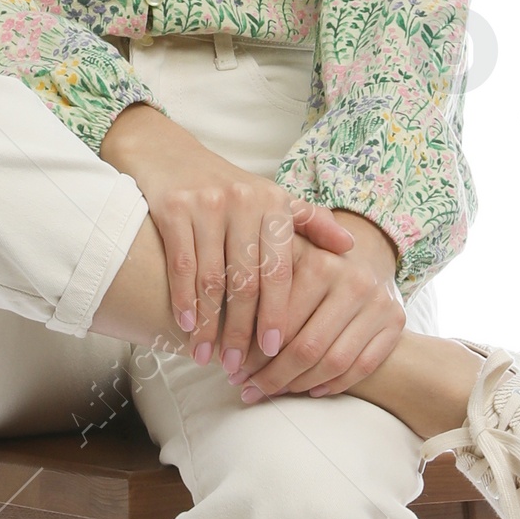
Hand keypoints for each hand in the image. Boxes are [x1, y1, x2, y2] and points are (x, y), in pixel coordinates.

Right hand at [100, 102, 352, 372]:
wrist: (168, 153)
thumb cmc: (227, 186)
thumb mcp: (272, 197)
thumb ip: (311, 222)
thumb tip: (351, 247)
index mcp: (273, 204)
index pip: (280, 270)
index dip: (278, 313)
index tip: (274, 349)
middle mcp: (244, 202)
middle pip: (246, 281)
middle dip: (242, 329)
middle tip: (239, 366)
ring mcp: (207, 205)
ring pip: (212, 279)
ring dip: (209, 324)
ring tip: (207, 356)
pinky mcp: (173, 209)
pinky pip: (182, 265)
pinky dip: (184, 300)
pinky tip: (186, 326)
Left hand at [233, 211, 405, 400]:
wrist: (368, 263)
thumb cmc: (308, 267)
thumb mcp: (281, 259)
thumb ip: (251, 278)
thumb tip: (207, 325)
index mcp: (320, 262)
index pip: (280, 320)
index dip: (252, 351)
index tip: (229, 368)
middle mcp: (353, 280)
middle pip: (306, 346)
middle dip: (270, 375)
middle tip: (244, 388)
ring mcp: (379, 303)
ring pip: (332, 362)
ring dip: (296, 385)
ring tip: (269, 393)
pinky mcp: (397, 323)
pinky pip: (361, 366)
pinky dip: (332, 384)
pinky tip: (307, 391)